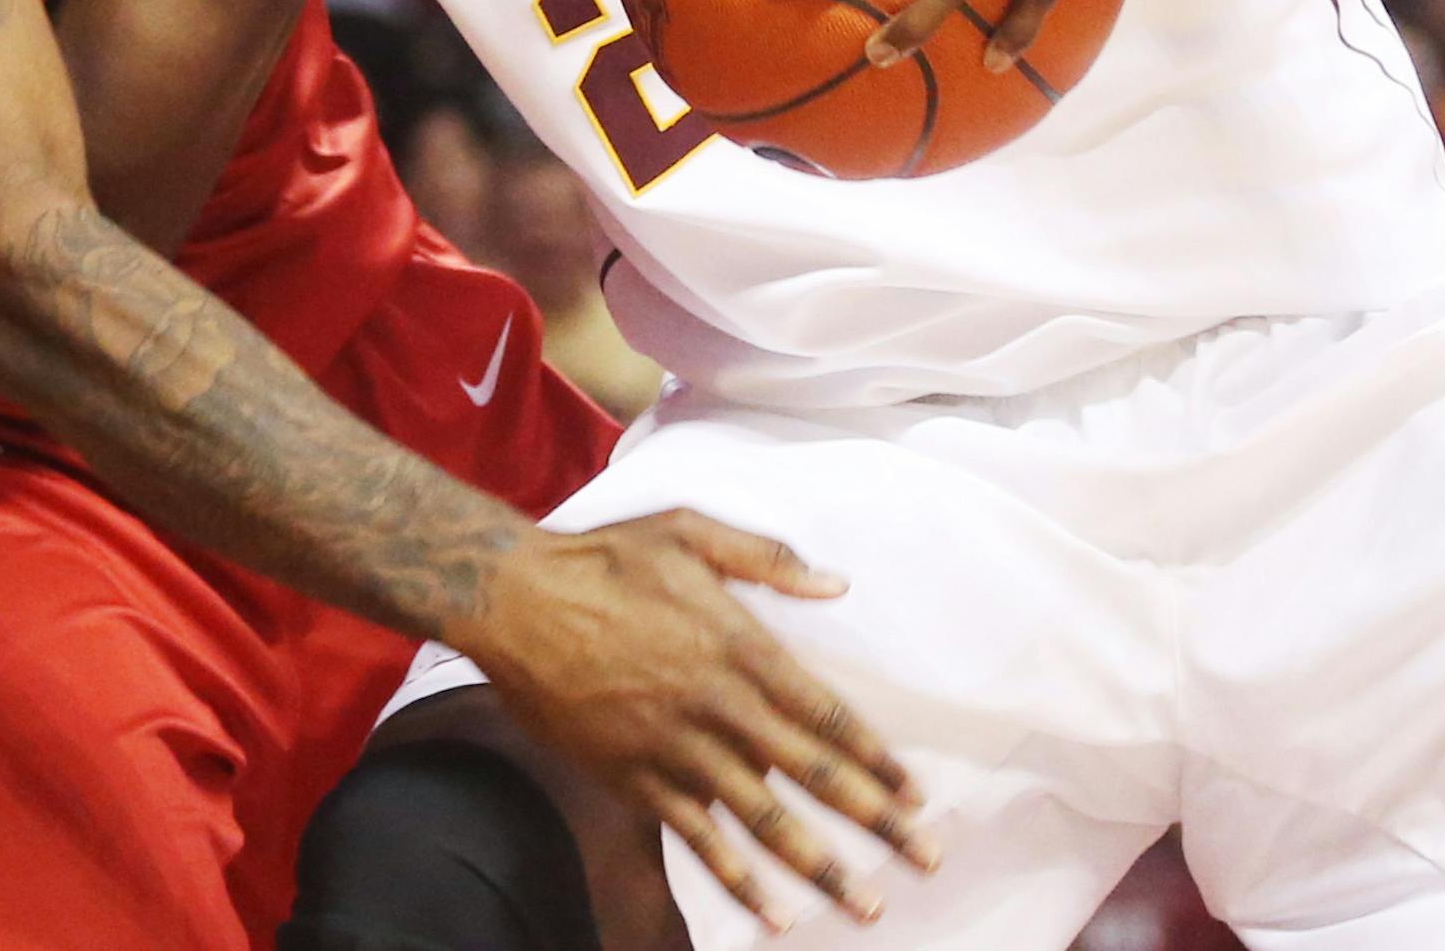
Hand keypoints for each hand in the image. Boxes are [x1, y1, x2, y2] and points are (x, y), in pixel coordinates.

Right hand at [456, 511, 938, 930]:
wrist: (519, 600)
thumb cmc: (608, 559)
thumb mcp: (690, 531)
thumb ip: (767, 559)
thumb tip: (837, 582)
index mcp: (738, 644)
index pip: (824, 713)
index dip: (874, 757)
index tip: (915, 793)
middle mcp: (718, 705)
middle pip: (811, 775)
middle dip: (874, 821)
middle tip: (925, 859)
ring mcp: (677, 749)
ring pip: (763, 821)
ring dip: (820, 866)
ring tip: (866, 906)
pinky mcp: (636, 779)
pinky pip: (698, 840)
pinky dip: (738, 881)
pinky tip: (774, 915)